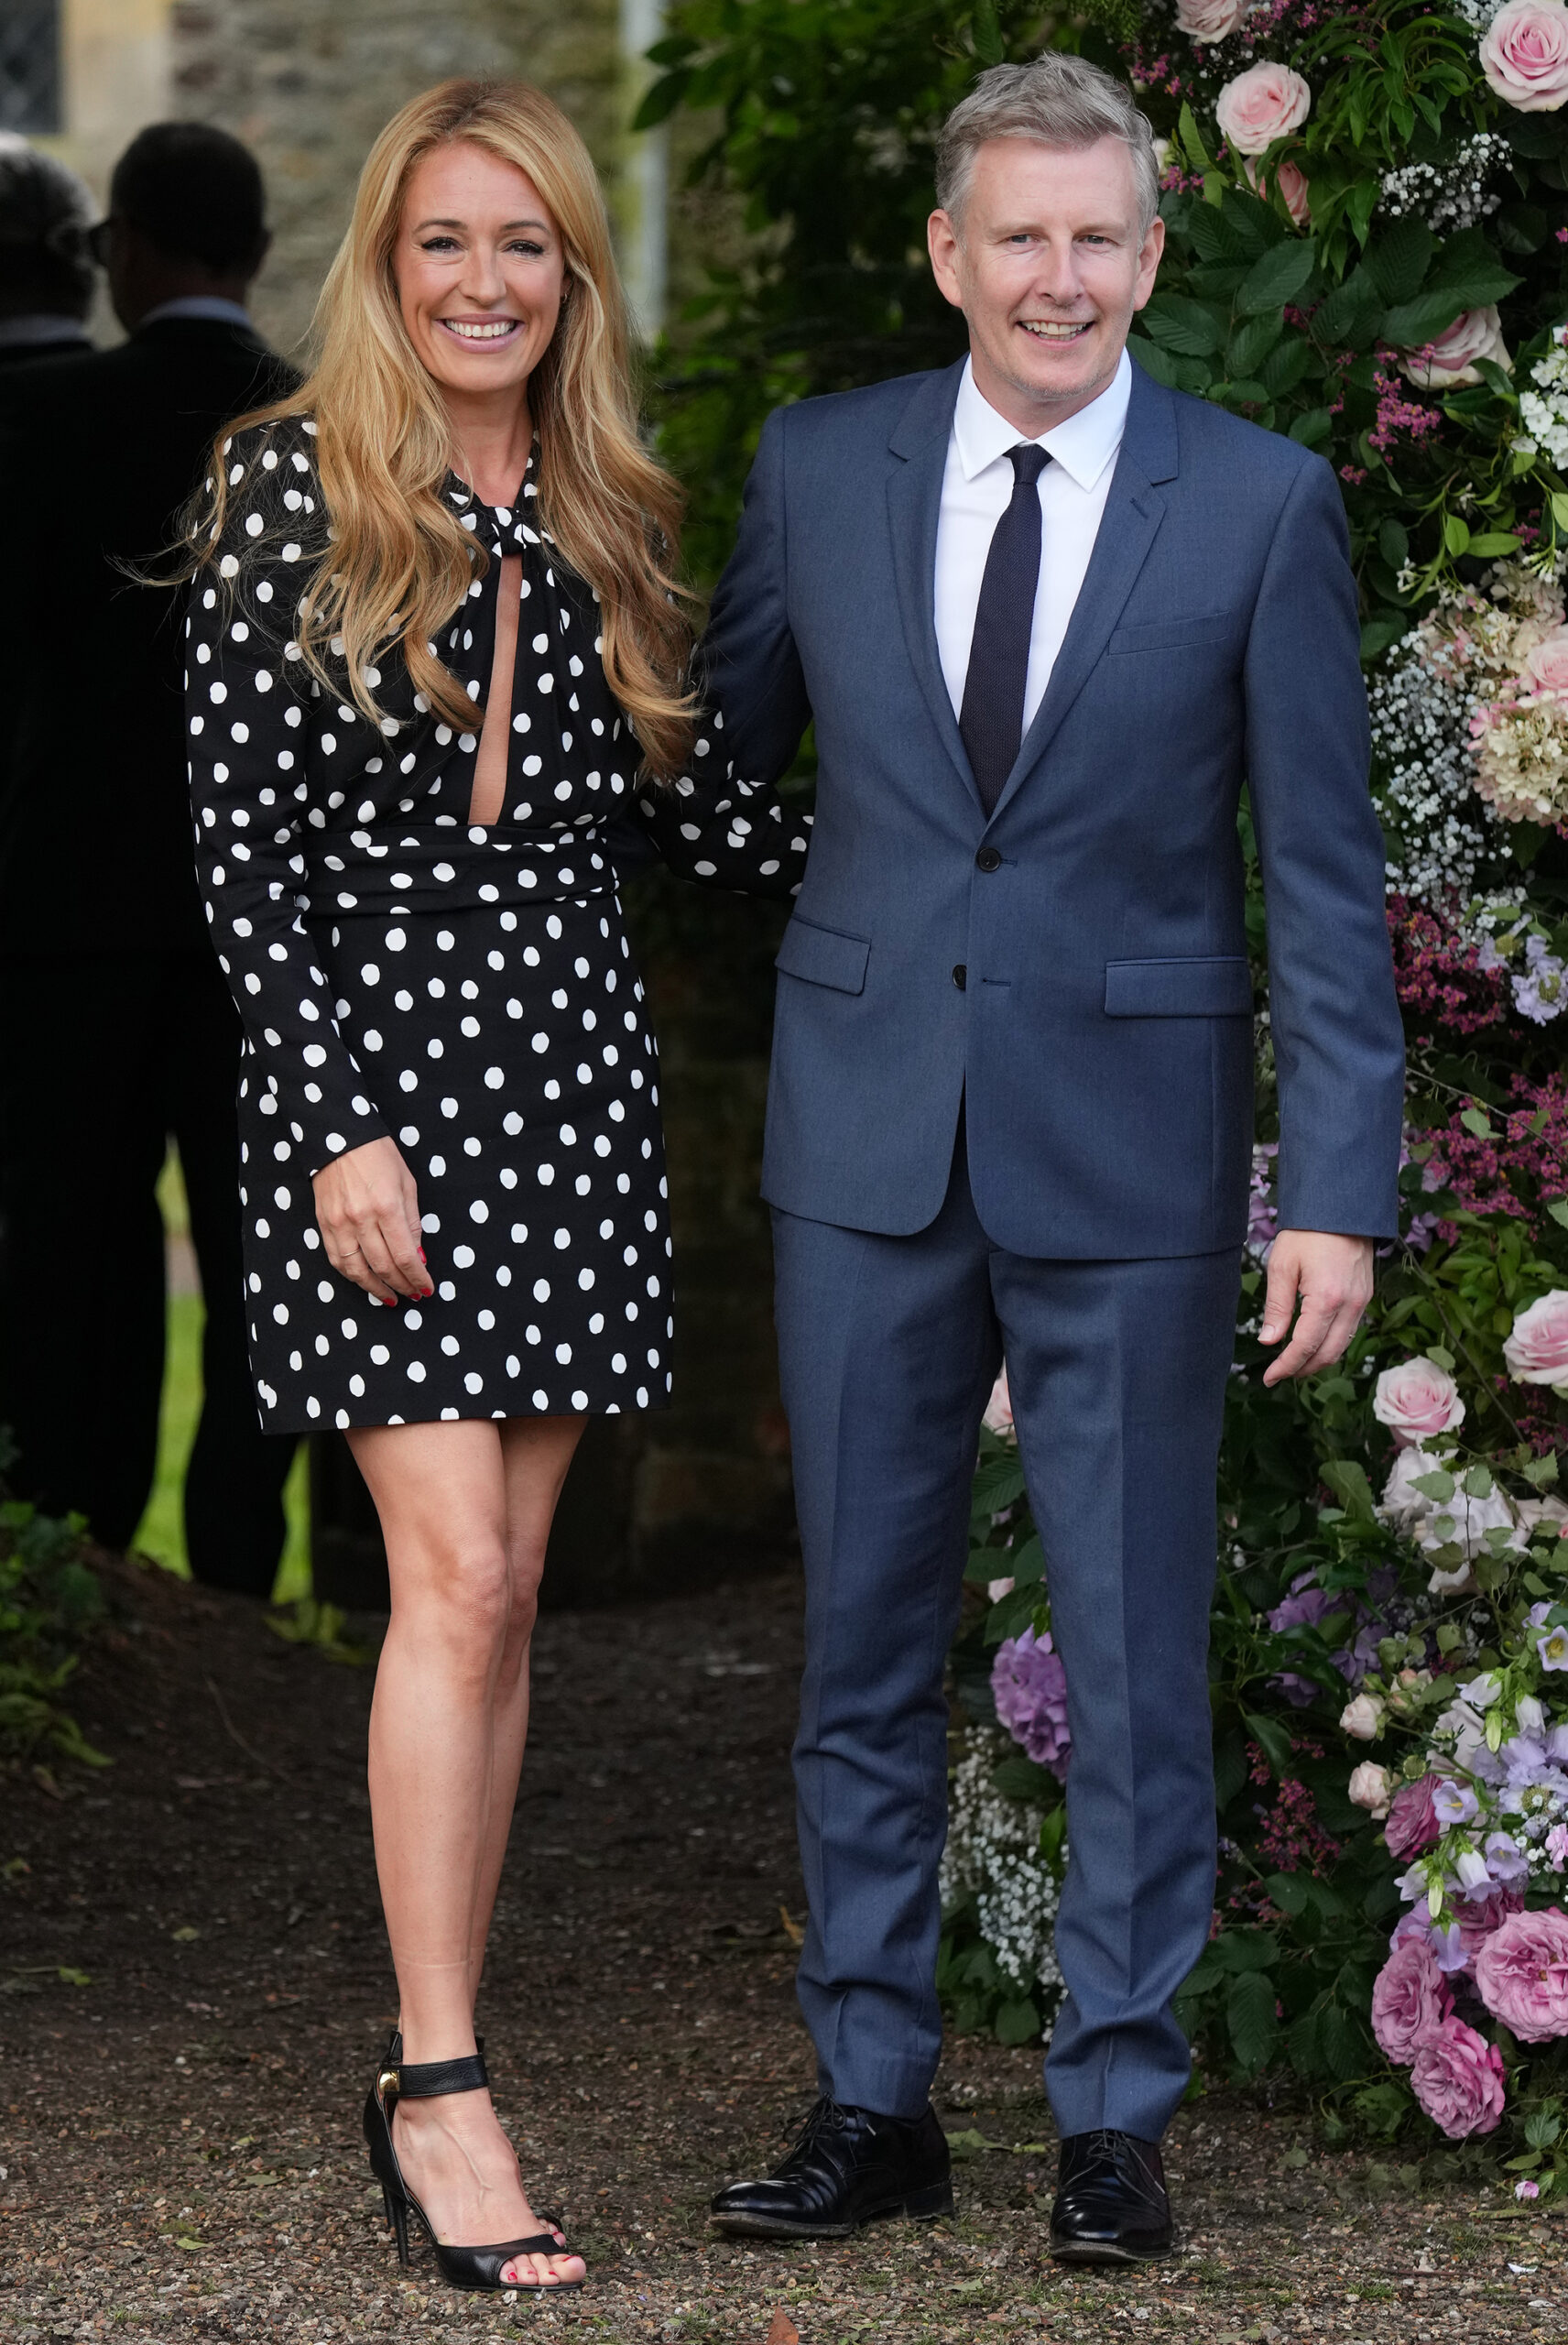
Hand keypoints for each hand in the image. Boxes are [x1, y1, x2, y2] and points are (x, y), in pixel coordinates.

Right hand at [312, 1136, 431, 1304]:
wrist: (339, 1137)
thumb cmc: (379, 1156)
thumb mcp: (407, 1184)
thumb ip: (412, 1223)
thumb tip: (418, 1256)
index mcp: (387, 1207)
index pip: (405, 1256)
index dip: (417, 1278)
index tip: (426, 1288)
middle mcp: (361, 1219)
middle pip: (383, 1267)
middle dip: (401, 1285)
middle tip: (413, 1294)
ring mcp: (339, 1223)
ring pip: (356, 1271)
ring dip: (375, 1288)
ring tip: (390, 1297)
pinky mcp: (323, 1224)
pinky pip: (337, 1260)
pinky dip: (352, 1276)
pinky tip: (365, 1281)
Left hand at [1258, 1229, 1373, 1385]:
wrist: (1342, 1208)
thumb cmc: (1308, 1233)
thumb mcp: (1282, 1266)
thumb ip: (1277, 1307)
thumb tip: (1270, 1341)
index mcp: (1327, 1299)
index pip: (1305, 1346)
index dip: (1286, 1366)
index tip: (1269, 1377)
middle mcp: (1350, 1305)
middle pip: (1328, 1354)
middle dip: (1303, 1369)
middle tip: (1279, 1374)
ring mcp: (1362, 1301)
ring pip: (1342, 1345)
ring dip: (1318, 1360)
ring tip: (1294, 1364)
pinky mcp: (1365, 1296)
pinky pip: (1350, 1330)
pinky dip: (1332, 1344)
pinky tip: (1314, 1344)